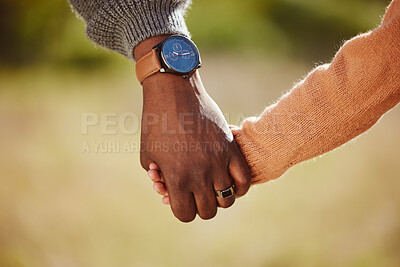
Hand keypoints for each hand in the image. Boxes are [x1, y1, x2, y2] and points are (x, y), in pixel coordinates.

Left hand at [135, 36, 250, 221]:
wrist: (175, 92)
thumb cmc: (156, 123)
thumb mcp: (148, 154)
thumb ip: (159, 178)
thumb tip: (168, 190)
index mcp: (176, 178)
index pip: (184, 214)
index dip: (181, 209)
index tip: (179, 199)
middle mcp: (200, 174)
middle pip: (208, 211)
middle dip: (199, 206)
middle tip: (194, 192)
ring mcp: (218, 162)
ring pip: (227, 199)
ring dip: (219, 198)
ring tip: (212, 186)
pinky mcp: (230, 149)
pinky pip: (244, 180)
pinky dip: (239, 187)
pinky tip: (230, 182)